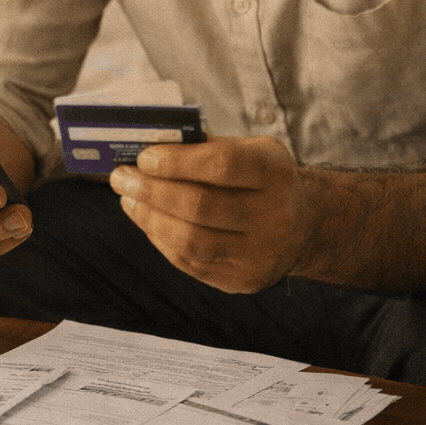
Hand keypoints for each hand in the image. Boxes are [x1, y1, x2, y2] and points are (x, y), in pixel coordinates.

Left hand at [109, 136, 318, 293]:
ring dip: (150, 218)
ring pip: (191, 241)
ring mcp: (260, 253)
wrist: (303, 224)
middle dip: (152, 191)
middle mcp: (275, 215)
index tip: (144, 157)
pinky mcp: (243, 280)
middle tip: (121, 178)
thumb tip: (148, 144)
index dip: (178, 162)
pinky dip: (162, 240)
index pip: (222, 165)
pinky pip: (191, 262)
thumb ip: (205, 146)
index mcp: (275, 171)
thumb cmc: (261, 178)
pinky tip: (149, 222)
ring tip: (129, 200)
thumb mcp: (249, 150)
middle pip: (200, 206)